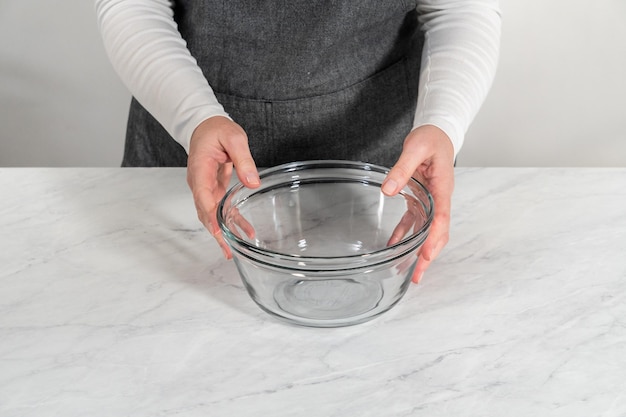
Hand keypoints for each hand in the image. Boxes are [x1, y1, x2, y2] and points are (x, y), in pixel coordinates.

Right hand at [186, 116, 259, 257]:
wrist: (205, 126)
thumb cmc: (216, 130)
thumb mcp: (234, 138)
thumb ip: (243, 159)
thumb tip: (252, 182)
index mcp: (200, 169)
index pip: (203, 196)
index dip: (210, 216)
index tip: (218, 231)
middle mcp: (198, 182)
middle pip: (204, 212)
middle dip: (215, 232)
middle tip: (227, 249)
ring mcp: (204, 187)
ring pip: (210, 214)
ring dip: (222, 231)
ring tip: (233, 249)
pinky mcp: (212, 189)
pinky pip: (219, 208)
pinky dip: (230, 220)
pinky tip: (244, 230)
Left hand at [381, 125, 454, 283]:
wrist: (438, 132)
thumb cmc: (431, 138)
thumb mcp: (414, 148)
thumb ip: (402, 169)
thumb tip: (389, 190)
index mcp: (442, 188)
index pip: (442, 218)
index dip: (434, 239)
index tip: (426, 255)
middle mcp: (440, 199)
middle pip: (437, 233)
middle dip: (429, 256)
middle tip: (418, 275)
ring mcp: (431, 201)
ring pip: (427, 232)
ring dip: (418, 251)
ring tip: (408, 271)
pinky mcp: (421, 198)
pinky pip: (414, 221)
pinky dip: (405, 233)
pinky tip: (394, 243)